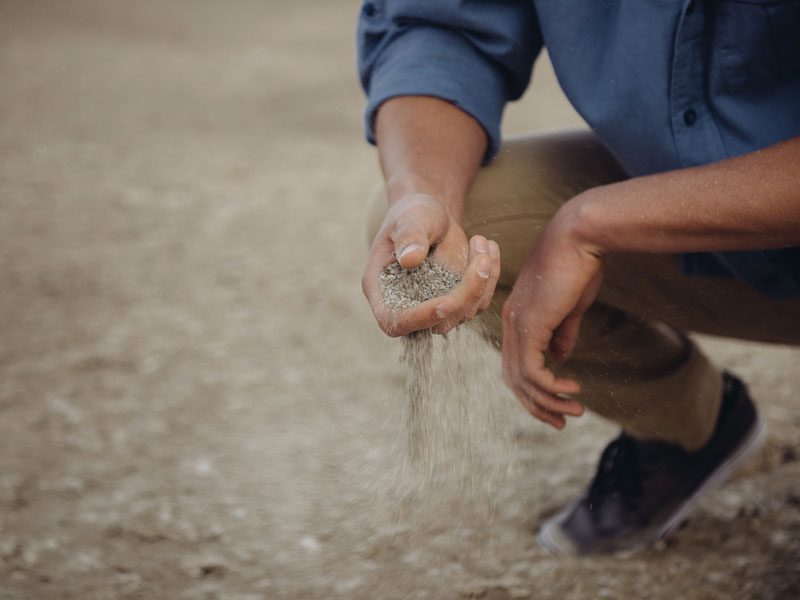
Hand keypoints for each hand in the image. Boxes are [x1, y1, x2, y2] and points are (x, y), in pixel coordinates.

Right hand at [363, 192, 500, 335]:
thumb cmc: (412, 214)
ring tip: (481, 241)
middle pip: (438, 322)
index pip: (395, 320)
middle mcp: (406, 306)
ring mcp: (434, 307)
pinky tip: (488, 248)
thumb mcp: (409, 218)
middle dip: (466, 294)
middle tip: (482, 258)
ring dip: (482, 280)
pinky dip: (490, 276)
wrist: (430, 215)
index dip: (420, 318)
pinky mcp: (458, 303)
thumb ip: (409, 237)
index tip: (447, 302)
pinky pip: (480, 301)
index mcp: (381, 290)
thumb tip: (410, 259)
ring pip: (465, 313)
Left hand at [501, 200, 603, 428]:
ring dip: (548, 401)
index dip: (533, 389)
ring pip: (522, 379)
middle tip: (561, 422)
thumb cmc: (579, 265)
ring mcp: (517, 324)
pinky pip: (533, 370)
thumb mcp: (570, 306)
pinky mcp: (530, 325)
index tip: (556, 406)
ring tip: (574, 411)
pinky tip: (572, 390)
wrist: (580, 236)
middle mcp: (510, 323)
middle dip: (537, 404)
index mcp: (517, 317)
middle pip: (513, 377)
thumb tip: (560, 358)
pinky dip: (551, 387)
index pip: (516, 363)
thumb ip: (562, 332)